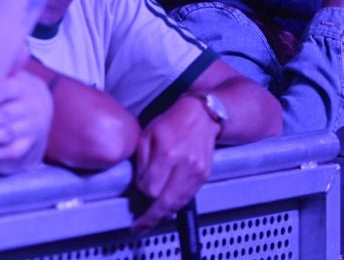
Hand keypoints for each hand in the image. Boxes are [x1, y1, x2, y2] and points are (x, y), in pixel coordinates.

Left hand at [0, 68, 52, 174]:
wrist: (34, 118)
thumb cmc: (9, 97)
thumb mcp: (7, 80)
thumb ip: (1, 69)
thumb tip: (9, 48)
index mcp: (22, 87)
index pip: (7, 89)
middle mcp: (30, 107)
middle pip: (4, 115)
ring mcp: (31, 127)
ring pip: (6, 134)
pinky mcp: (28, 145)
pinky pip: (12, 151)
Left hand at [132, 95, 218, 232]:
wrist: (201, 116)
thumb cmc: (171, 123)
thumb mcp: (148, 135)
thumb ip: (142, 162)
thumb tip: (141, 186)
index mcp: (168, 152)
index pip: (151, 188)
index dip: (142, 192)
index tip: (138, 190)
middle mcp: (185, 164)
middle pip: (166, 202)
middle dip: (150, 217)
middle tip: (139, 227)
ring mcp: (197, 171)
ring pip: (178, 203)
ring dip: (163, 215)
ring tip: (150, 221)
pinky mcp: (204, 175)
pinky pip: (188, 197)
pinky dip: (176, 205)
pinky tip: (166, 208)